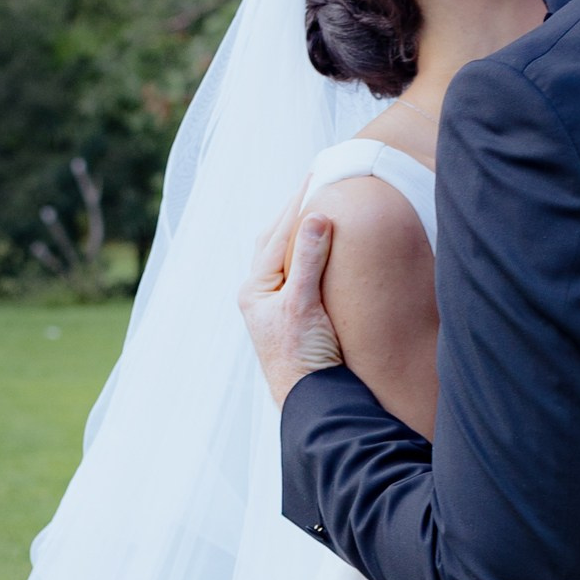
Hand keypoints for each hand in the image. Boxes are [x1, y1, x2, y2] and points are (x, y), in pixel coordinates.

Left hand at [239, 195, 344, 405]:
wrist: (313, 402)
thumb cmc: (303, 359)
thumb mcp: (304, 306)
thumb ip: (308, 261)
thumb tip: (314, 216)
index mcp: (254, 290)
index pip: (277, 235)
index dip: (298, 204)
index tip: (316, 176)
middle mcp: (260, 296)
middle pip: (274, 241)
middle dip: (294, 213)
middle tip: (316, 184)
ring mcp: (275, 307)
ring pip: (284, 257)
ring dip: (299, 233)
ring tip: (318, 207)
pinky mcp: (293, 317)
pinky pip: (298, 274)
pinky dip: (309, 255)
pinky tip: (325, 248)